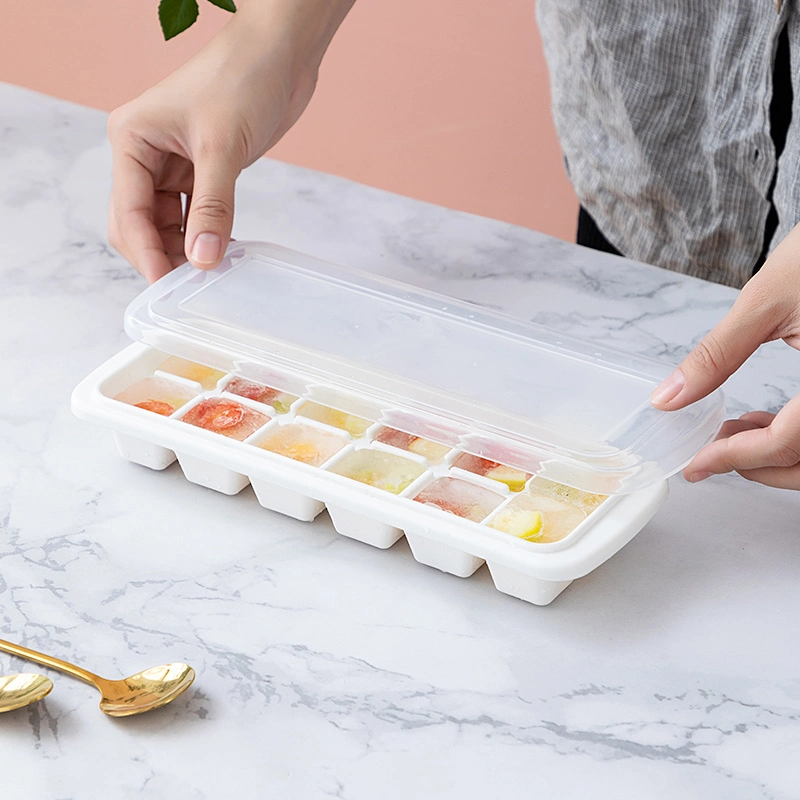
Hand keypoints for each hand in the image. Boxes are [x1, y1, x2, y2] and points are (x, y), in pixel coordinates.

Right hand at [108, 0, 353, 282]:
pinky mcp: (202, 171)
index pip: (129, 213)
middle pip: (141, 224)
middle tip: (191, 290)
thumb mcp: (223, 148)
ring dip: (186, 250)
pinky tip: (223, 254)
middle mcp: (145, 154)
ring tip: (212, 275)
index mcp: (132, 140)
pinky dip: (206, 236)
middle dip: (162, 256)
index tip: (167, 289)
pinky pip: (195, 216)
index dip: (147, 254)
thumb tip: (202, 260)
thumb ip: (213, 208)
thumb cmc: (243, 79)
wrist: (281, 53)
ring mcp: (173, 165)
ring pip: (168, 224)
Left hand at [650, 221, 799, 488]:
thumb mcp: (766, 301)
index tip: (695, 464)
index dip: (735, 458)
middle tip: (709, 454)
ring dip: (777, 457)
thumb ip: (716, 355)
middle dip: (757, 467)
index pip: (787, 443)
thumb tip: (668, 398)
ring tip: (731, 433)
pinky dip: (797, 437)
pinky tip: (764, 420)